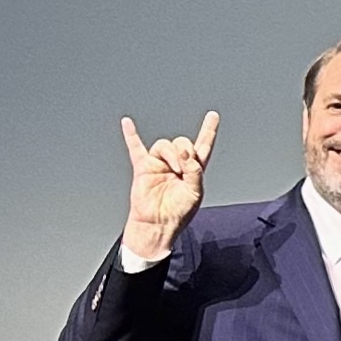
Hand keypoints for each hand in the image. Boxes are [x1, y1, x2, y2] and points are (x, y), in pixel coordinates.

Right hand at [119, 110, 218, 260]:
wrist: (158, 224)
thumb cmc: (178, 212)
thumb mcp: (195, 192)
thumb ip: (195, 171)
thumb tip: (186, 152)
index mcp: (193, 169)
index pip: (203, 145)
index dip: (208, 130)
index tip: (213, 116)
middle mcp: (176, 163)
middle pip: (182, 142)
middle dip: (184, 151)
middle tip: (182, 169)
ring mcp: (159, 164)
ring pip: (164, 145)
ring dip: (171, 154)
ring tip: (173, 169)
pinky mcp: (143, 168)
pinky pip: (135, 147)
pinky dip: (131, 135)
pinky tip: (127, 122)